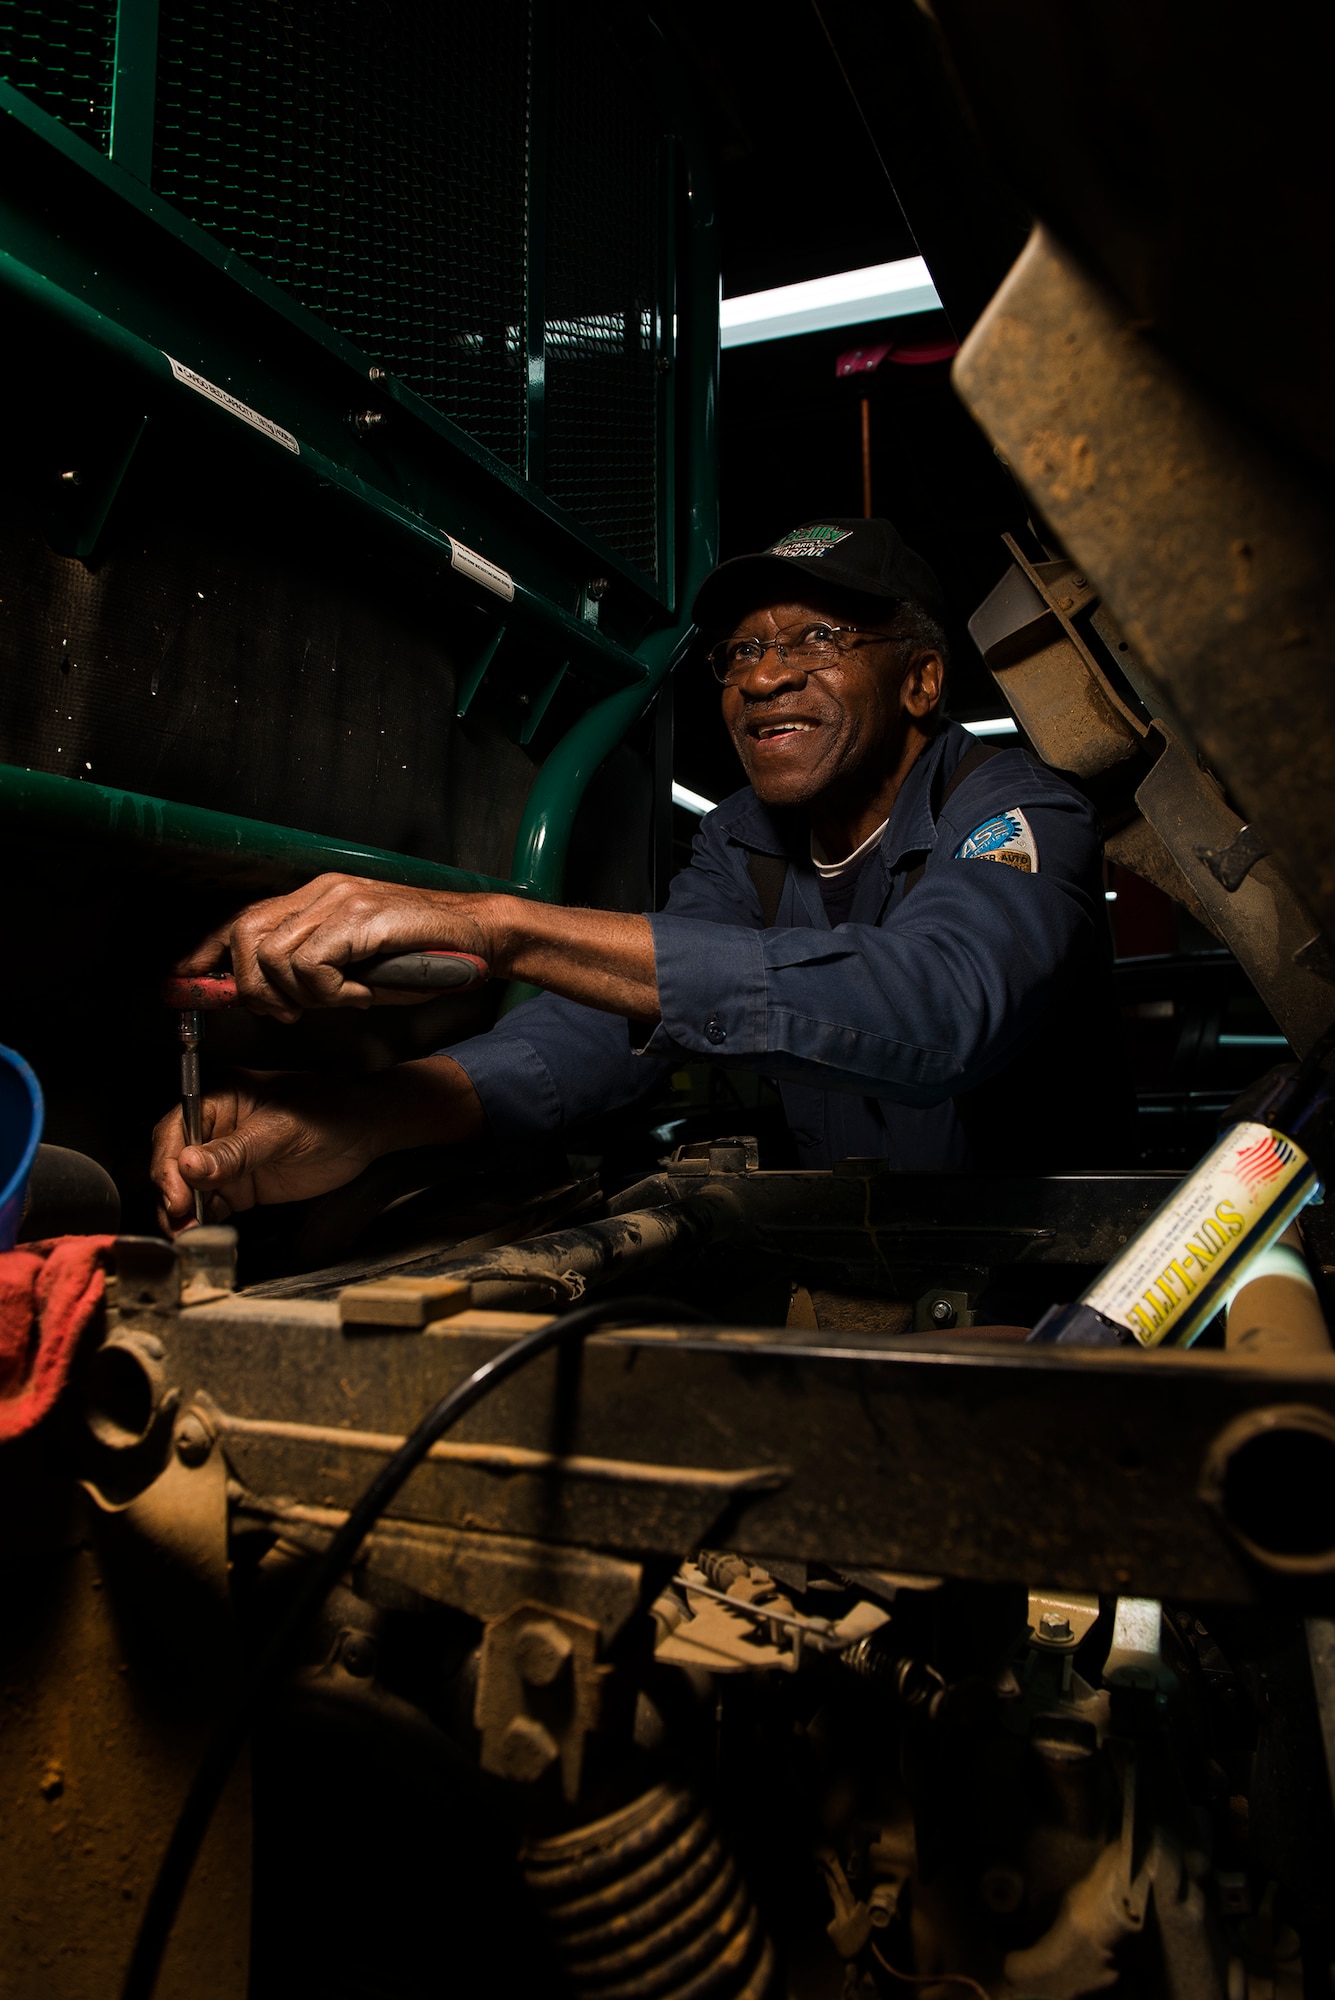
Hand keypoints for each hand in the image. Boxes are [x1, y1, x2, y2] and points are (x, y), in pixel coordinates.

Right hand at [150, 1056, 484, 1234]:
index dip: (168, 1164)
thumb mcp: (281, 1131)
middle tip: (179, 1222)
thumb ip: (235, 1151)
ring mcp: (226, 1159)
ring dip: (184, 1215)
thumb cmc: (329, 1114)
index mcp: (219, 1098)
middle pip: (174, 1164)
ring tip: (188, 1237)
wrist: (365, 1133)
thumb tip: (189, 1166)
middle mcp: (215, 1128)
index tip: (175, 1195)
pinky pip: (212, 1206)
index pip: (175, 1130)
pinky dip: (204, 1223)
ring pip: (189, 1190)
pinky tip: (204, 1237)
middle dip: (172, 1194)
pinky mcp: (240, 1186)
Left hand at [177, 874, 504, 1020]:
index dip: (209, 950)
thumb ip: (316, 972)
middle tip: (292, 1011)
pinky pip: (310, 965)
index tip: (187, 978)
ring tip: (342, 1000)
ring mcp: (338, 900)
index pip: (245, 918)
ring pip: (272, 955)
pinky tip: (361, 994)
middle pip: (245, 936)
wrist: (479, 935)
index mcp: (317, 897)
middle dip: (255, 988)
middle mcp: (321, 891)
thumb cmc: (425, 954)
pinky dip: (330, 993)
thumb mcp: (359, 965)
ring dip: (301, 994)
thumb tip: (275, 998)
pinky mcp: (357, 916)